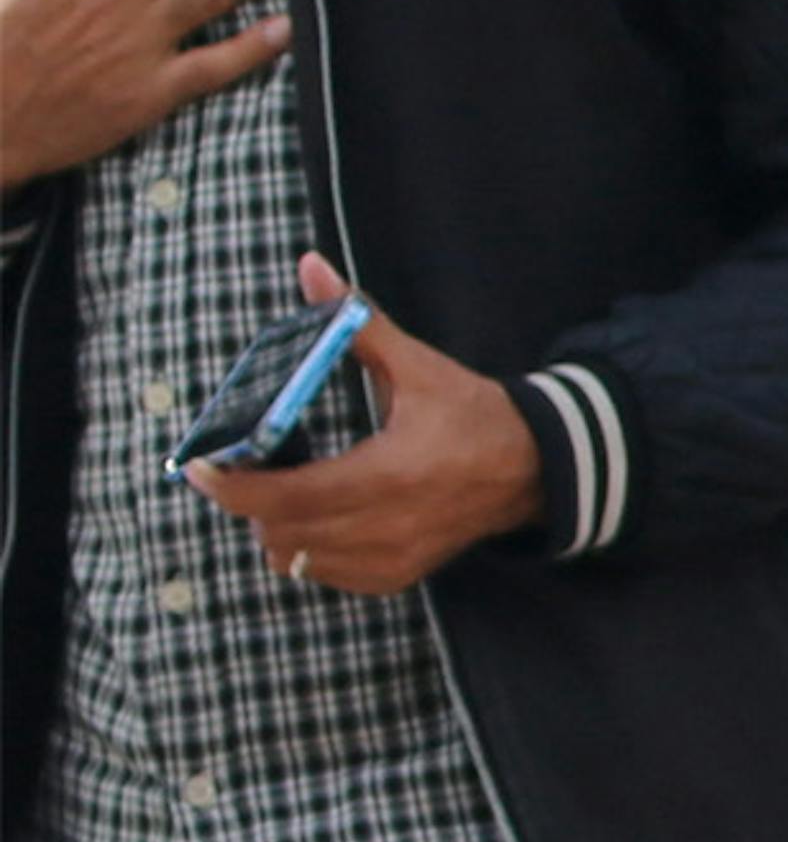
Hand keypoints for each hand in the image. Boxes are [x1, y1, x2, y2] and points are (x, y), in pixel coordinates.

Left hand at [201, 267, 537, 596]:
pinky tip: (319, 517)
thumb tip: (311, 266)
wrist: (535, 468)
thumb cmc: (468, 411)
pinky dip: (307, 550)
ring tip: (283, 491)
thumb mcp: (414, 365)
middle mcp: (392, 523)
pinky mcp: (398, 574)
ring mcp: (395, 556)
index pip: (287, 495)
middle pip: (279, 530)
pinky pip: (324, 574)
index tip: (199, 465)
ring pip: (295, 557)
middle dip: (248, 502)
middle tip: (244, 468)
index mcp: (391, 471)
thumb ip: (356, 321)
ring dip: (275, 526)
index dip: (232, 486)